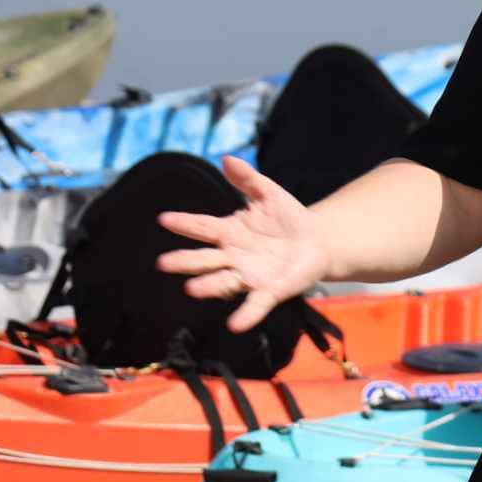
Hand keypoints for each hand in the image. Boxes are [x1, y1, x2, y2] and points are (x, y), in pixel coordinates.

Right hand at [156, 154, 329, 333]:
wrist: (317, 240)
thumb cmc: (287, 217)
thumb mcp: (269, 193)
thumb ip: (248, 179)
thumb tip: (228, 158)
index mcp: (230, 231)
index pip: (203, 227)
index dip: (184, 223)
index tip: (164, 219)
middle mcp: (232, 256)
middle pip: (204, 259)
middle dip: (185, 261)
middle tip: (164, 262)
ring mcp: (248, 275)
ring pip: (223, 282)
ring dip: (208, 286)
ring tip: (192, 288)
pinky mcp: (268, 291)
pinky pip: (254, 304)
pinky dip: (246, 314)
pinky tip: (236, 323)